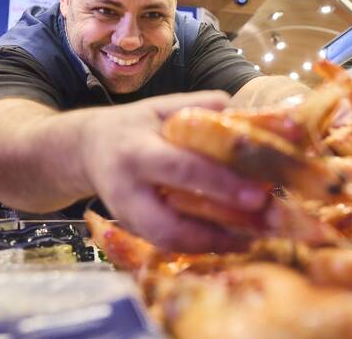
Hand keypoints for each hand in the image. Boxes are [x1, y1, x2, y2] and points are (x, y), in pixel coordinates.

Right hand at [84, 91, 267, 252]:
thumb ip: (203, 108)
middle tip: (262, 223)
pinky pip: (169, 245)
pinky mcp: (133, 232)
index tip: (258, 193)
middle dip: (219, 229)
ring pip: (170, 242)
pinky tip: (233, 240)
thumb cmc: (135, 125)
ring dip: (214, 244)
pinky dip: (202, 245)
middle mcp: (128, 190)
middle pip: (172, 222)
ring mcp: (127, 217)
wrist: (88, 149)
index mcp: (137, 150)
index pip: (182, 169)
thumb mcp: (163, 106)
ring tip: (253, 238)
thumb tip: (251, 119)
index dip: (221, 183)